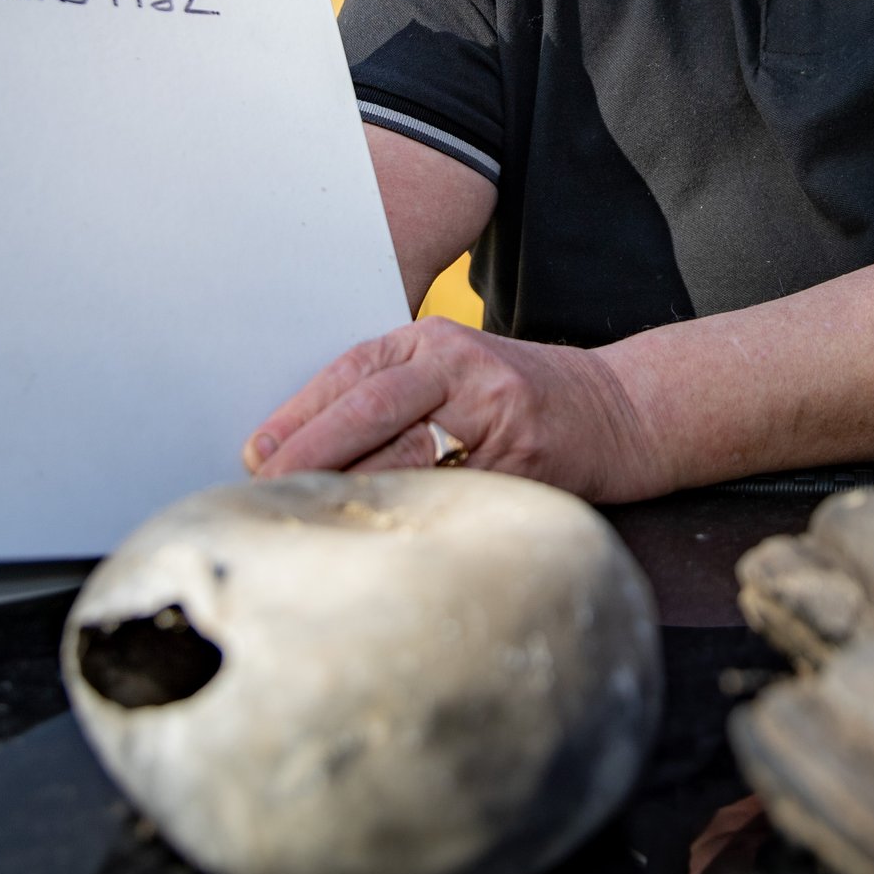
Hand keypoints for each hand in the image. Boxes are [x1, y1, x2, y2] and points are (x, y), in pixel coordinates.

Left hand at [242, 318, 665, 503]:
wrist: (617, 410)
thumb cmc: (516, 397)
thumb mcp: (453, 372)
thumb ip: (387, 396)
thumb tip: (290, 448)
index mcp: (435, 341)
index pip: (352, 371)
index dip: (300, 413)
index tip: (257, 452)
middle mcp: (463, 369)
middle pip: (372, 406)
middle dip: (312, 450)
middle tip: (268, 488)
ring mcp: (496, 415)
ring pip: (408, 453)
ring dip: (351, 488)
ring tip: (309, 515)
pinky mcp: (522, 463)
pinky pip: (453, 493)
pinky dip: (409, 514)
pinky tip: (378, 533)